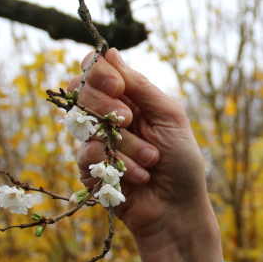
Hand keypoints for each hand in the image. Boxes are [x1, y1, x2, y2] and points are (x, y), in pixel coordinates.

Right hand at [67, 48, 222, 261]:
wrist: (178, 209)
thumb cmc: (182, 162)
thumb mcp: (170, 116)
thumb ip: (140, 86)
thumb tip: (109, 52)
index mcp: (129, 98)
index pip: (96, 70)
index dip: (99, 72)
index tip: (118, 85)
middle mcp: (108, 115)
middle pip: (80, 91)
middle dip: (105, 104)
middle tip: (130, 120)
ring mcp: (96, 141)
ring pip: (84, 125)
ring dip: (123, 143)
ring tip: (151, 160)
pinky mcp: (89, 169)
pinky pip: (86, 154)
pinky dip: (118, 165)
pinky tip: (140, 177)